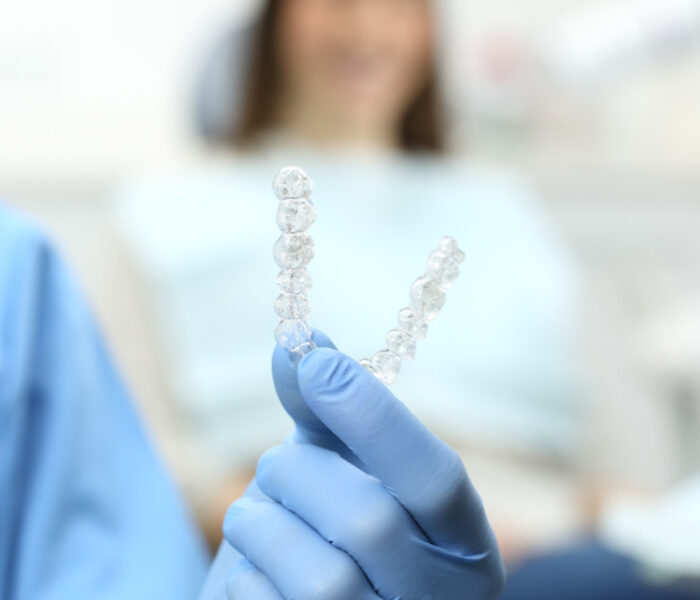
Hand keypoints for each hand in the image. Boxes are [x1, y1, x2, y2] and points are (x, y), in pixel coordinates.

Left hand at [223, 331, 503, 598]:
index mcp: (464, 541)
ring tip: (254, 516)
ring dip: (262, 526)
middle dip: (300, 475)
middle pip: (369, 522)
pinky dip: (245, 577)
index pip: (435, 475)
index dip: (374, 415)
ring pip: (321, 580)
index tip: (315, 364)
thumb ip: (329, 411)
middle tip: (275, 464)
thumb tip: (297, 343)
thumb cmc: (335, 529)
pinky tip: (255, 569)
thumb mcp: (345, 467)